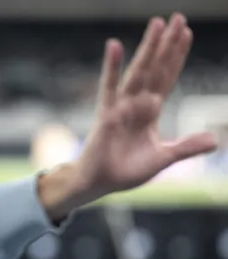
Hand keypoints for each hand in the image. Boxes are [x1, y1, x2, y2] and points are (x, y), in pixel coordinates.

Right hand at [39, 13, 217, 220]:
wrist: (100, 183)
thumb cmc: (126, 170)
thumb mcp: (162, 158)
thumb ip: (186, 147)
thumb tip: (215, 140)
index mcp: (151, 112)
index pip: (168, 78)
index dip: (177, 57)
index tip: (185, 34)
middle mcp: (138, 104)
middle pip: (157, 68)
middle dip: (168, 44)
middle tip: (178, 17)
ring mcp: (122, 106)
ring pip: (139, 72)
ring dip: (149, 48)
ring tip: (157, 23)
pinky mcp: (107, 114)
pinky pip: (109, 86)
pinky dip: (111, 67)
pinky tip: (114, 45)